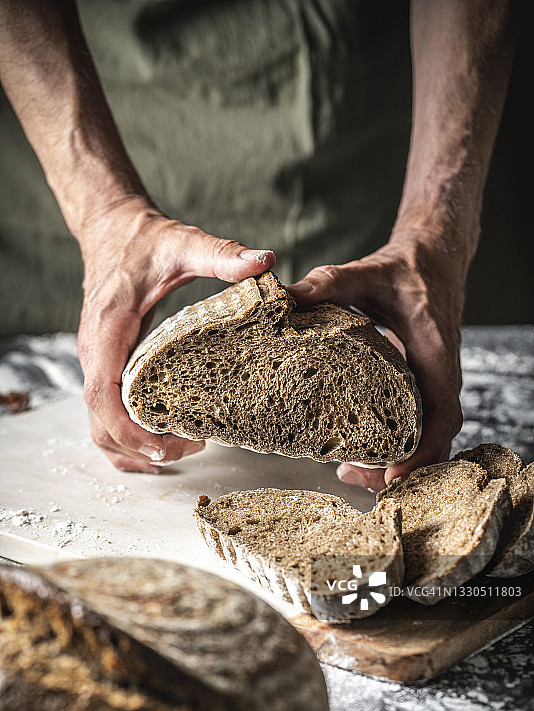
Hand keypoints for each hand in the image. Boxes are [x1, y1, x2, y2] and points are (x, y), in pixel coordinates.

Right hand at [77, 197, 274, 471]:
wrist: (112, 230)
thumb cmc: (145, 241)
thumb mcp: (185, 243)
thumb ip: (222, 254)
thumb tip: (266, 260)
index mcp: (109, 328)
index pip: (102, 393)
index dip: (129, 429)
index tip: (166, 445)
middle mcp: (95, 352)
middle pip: (101, 423)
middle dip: (141, 446)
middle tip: (191, 448)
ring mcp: (95, 363)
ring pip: (99, 426)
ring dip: (134, 448)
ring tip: (182, 448)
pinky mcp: (103, 367)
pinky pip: (102, 416)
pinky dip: (124, 440)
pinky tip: (156, 447)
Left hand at [289, 228, 463, 490]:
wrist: (430, 261)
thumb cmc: (403, 272)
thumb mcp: (364, 274)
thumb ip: (327, 284)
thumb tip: (284, 297)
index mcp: (434, 354)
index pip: (441, 415)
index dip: (421, 451)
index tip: (392, 474)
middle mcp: (439, 377)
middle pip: (433, 440)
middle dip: (401, 468)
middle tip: (353, 477)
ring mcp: (432, 386)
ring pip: (426, 439)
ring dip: (396, 462)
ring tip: (351, 474)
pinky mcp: (420, 388)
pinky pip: (416, 427)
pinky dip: (395, 447)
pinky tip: (362, 456)